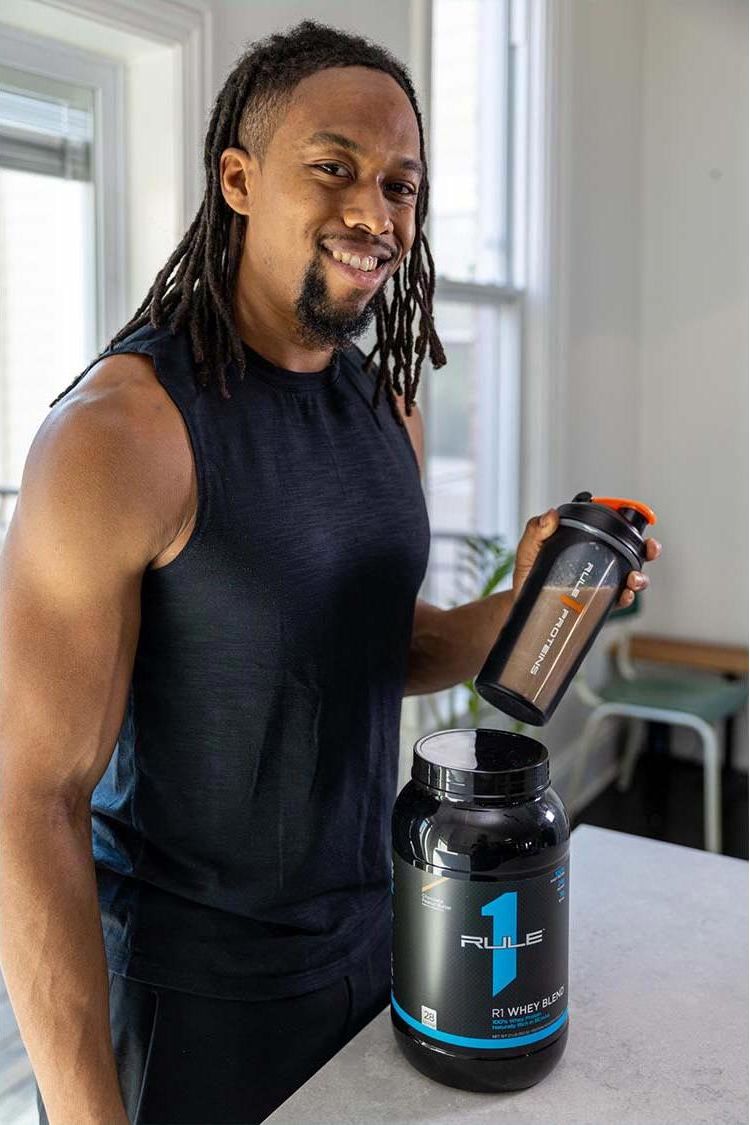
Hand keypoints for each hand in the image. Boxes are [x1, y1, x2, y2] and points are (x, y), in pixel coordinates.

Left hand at [512, 508, 662, 606]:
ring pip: (632, 577)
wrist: (522, 604)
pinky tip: (623, 595)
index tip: (635, 515)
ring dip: (640, 577)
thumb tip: (551, 515)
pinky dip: (626, 597)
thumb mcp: (528, 549)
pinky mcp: (599, 603)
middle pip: (632, 552)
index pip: (611, 527)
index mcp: (585, 542)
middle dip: (648, 549)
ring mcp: (601, 582)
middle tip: (650, 549)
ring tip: (634, 579)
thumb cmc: (527, 574)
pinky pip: (619, 600)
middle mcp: (598, 561)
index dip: (627, 519)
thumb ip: (536, 530)